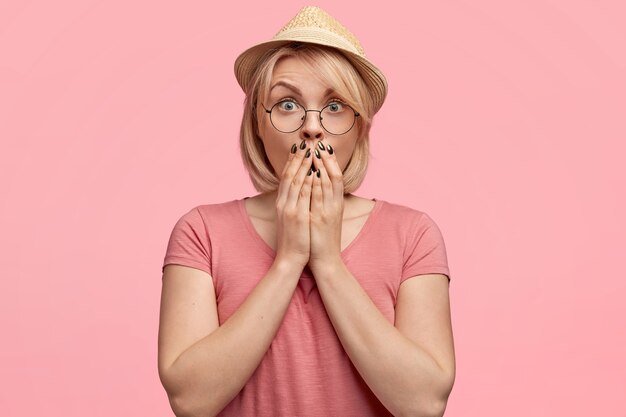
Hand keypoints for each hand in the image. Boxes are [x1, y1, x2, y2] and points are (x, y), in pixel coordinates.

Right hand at [274, 141, 314, 268]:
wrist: (289, 259)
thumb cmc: (293, 241)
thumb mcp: (290, 219)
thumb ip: (292, 205)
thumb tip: (297, 193)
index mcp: (282, 203)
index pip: (285, 178)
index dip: (292, 162)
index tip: (298, 149)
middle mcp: (283, 203)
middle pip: (288, 175)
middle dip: (297, 159)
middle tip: (304, 143)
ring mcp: (289, 209)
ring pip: (295, 182)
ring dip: (302, 165)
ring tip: (309, 151)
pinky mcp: (297, 217)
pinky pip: (302, 196)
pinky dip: (307, 182)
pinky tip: (312, 171)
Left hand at [308, 141, 343, 271]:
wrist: (326, 261)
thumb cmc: (323, 240)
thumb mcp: (326, 218)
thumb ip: (323, 203)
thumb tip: (317, 188)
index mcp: (336, 204)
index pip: (336, 177)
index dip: (331, 161)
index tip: (325, 146)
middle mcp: (334, 205)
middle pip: (333, 176)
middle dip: (326, 158)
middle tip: (320, 142)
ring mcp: (328, 211)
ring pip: (327, 183)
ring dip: (321, 166)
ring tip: (315, 150)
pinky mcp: (319, 219)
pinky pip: (318, 197)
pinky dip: (316, 183)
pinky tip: (311, 172)